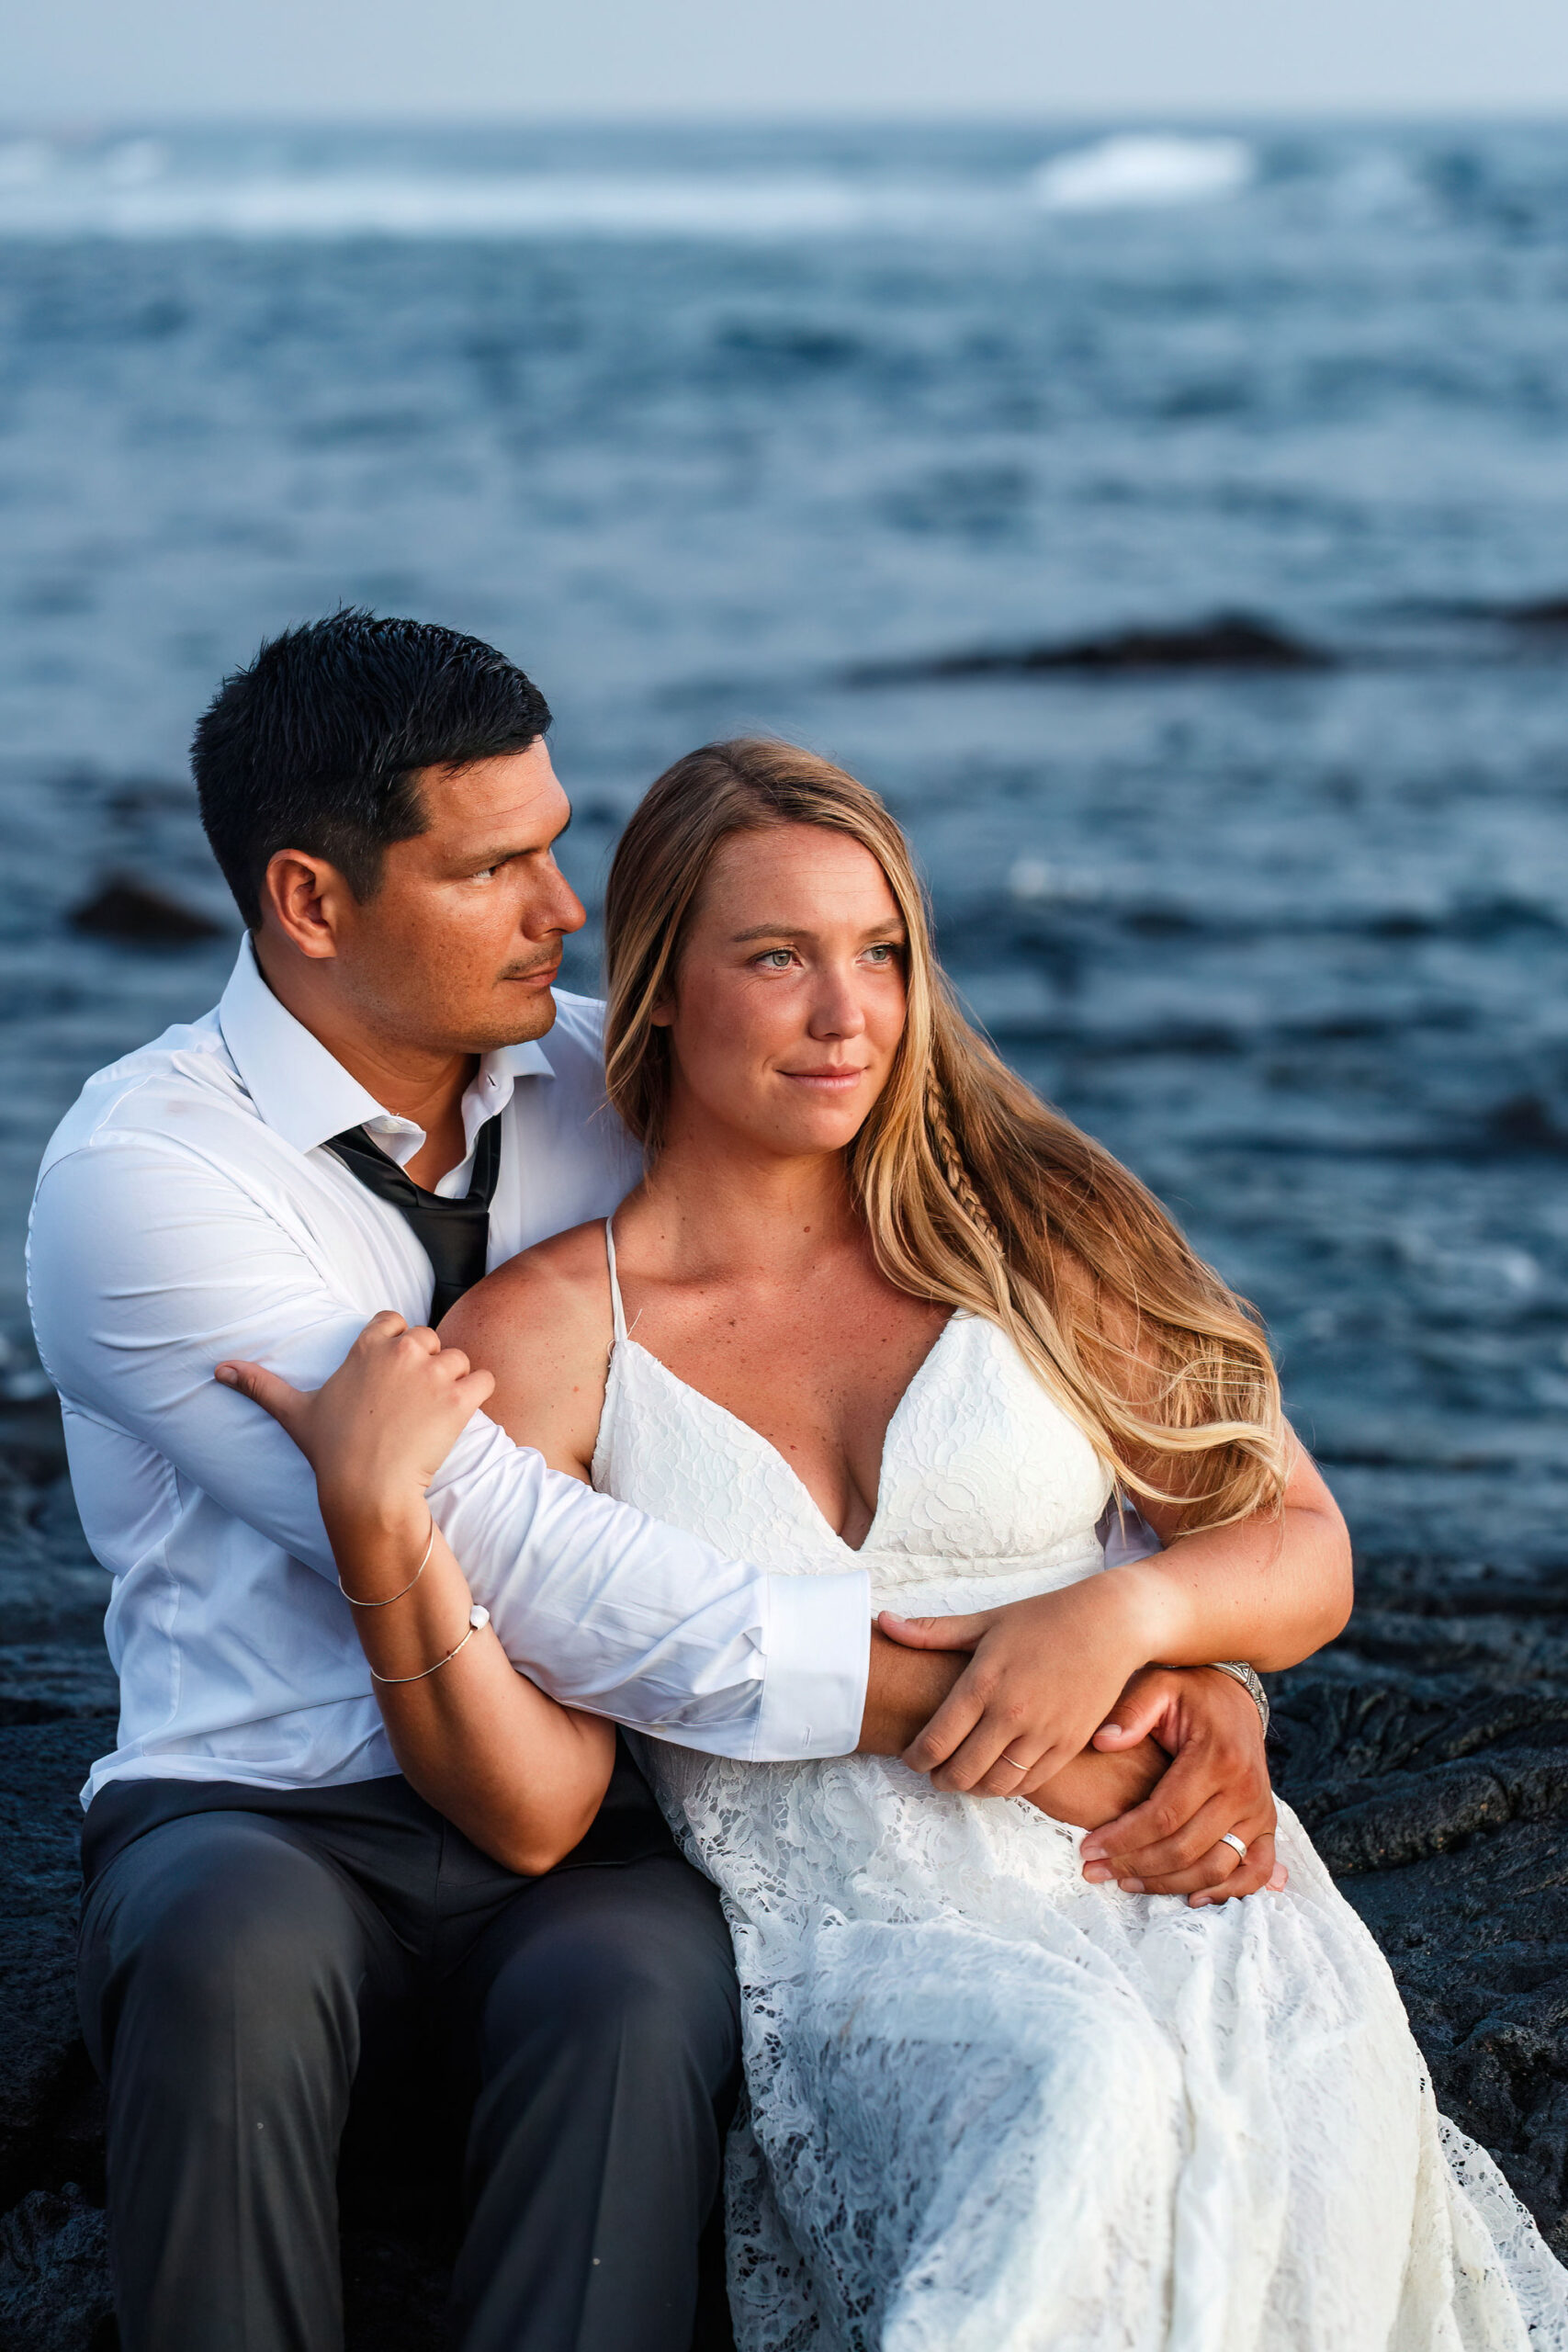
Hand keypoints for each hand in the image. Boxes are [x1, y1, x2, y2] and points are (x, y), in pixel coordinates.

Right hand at [215, 1311, 494, 1537]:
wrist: (366, 1491)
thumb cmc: (331, 1452)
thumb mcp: (294, 1413)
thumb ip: (259, 1384)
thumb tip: (216, 1369)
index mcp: (366, 1346)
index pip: (393, 1320)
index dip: (397, 1344)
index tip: (391, 1376)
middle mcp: (401, 1351)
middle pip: (428, 1339)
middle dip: (426, 1365)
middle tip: (410, 1406)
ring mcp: (432, 1372)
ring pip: (458, 1359)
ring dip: (453, 1382)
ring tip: (431, 1417)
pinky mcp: (459, 1398)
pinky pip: (484, 1379)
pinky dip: (479, 1395)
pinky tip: (459, 1417)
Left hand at [881, 1573, 1157, 1796]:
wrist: (1109, 1624)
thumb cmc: (1042, 1618)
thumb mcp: (985, 1621)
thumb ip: (932, 1632)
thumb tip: (883, 1622)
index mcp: (983, 1683)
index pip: (936, 1741)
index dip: (916, 1758)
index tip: (911, 1758)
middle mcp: (1011, 1713)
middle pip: (961, 1772)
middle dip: (939, 1778)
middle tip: (933, 1773)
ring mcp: (1043, 1733)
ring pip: (996, 1785)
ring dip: (973, 1788)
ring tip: (963, 1776)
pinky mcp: (1069, 1745)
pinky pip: (1031, 1783)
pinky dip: (1008, 1787)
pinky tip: (998, 1774)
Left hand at [1081, 1665, 1286, 1905]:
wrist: (1234, 1698)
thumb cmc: (1189, 1694)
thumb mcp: (1158, 1686)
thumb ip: (1131, 1710)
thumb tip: (1103, 1742)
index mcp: (1217, 1759)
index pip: (1164, 1815)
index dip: (1122, 1838)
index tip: (1087, 1849)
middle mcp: (1245, 1790)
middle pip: (1186, 1848)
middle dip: (1135, 1865)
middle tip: (1095, 1870)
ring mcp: (1260, 1811)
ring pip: (1215, 1868)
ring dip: (1168, 1884)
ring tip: (1125, 1881)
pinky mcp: (1267, 1824)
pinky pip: (1253, 1871)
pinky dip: (1226, 1892)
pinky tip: (1190, 1898)